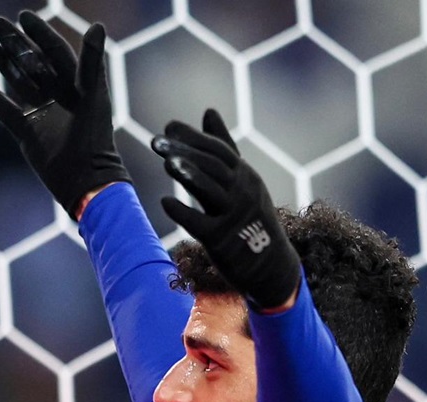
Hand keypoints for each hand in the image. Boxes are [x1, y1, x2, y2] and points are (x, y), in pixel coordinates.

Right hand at [0, 13, 129, 216]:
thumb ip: (92, 61)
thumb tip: (97, 25)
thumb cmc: (94, 137)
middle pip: (34, 63)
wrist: (85, 179)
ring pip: (20, 84)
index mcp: (76, 85)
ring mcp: (43, 116)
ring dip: (6, 67)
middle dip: (16, 43)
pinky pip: (9, 114)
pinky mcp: (29, 135)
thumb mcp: (93, 95)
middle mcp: (58, 97)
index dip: (41, 33)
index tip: (24, 16)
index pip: (56, 51)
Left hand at [150, 109, 300, 308]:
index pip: (218, 150)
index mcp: (245, 176)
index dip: (193, 138)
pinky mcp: (222, 242)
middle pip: (212, 167)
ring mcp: (233, 216)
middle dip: (185, 152)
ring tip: (165, 162)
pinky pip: (201, 224)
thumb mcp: (243, 180)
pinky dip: (184, 213)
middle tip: (156, 142)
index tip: (169, 127)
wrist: (271, 266)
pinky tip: (165, 202)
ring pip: (210, 191)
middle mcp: (241, 192)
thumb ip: (224, 148)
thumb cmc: (251, 219)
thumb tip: (209, 111)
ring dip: (188, 175)